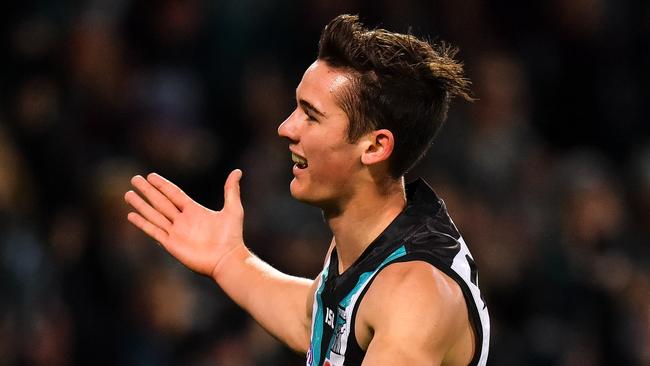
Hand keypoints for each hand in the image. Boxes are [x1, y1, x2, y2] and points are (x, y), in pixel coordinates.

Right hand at [124, 169, 243, 277]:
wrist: (227, 259)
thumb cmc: (232, 237)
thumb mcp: (233, 210)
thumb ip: (231, 190)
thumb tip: (237, 171)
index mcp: (194, 210)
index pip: (174, 194)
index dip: (162, 185)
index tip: (150, 176)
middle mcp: (182, 220)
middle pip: (160, 201)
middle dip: (147, 191)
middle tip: (134, 179)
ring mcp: (176, 232)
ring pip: (154, 214)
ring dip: (141, 205)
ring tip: (127, 194)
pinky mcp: (171, 244)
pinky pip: (154, 231)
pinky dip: (142, 223)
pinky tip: (131, 216)